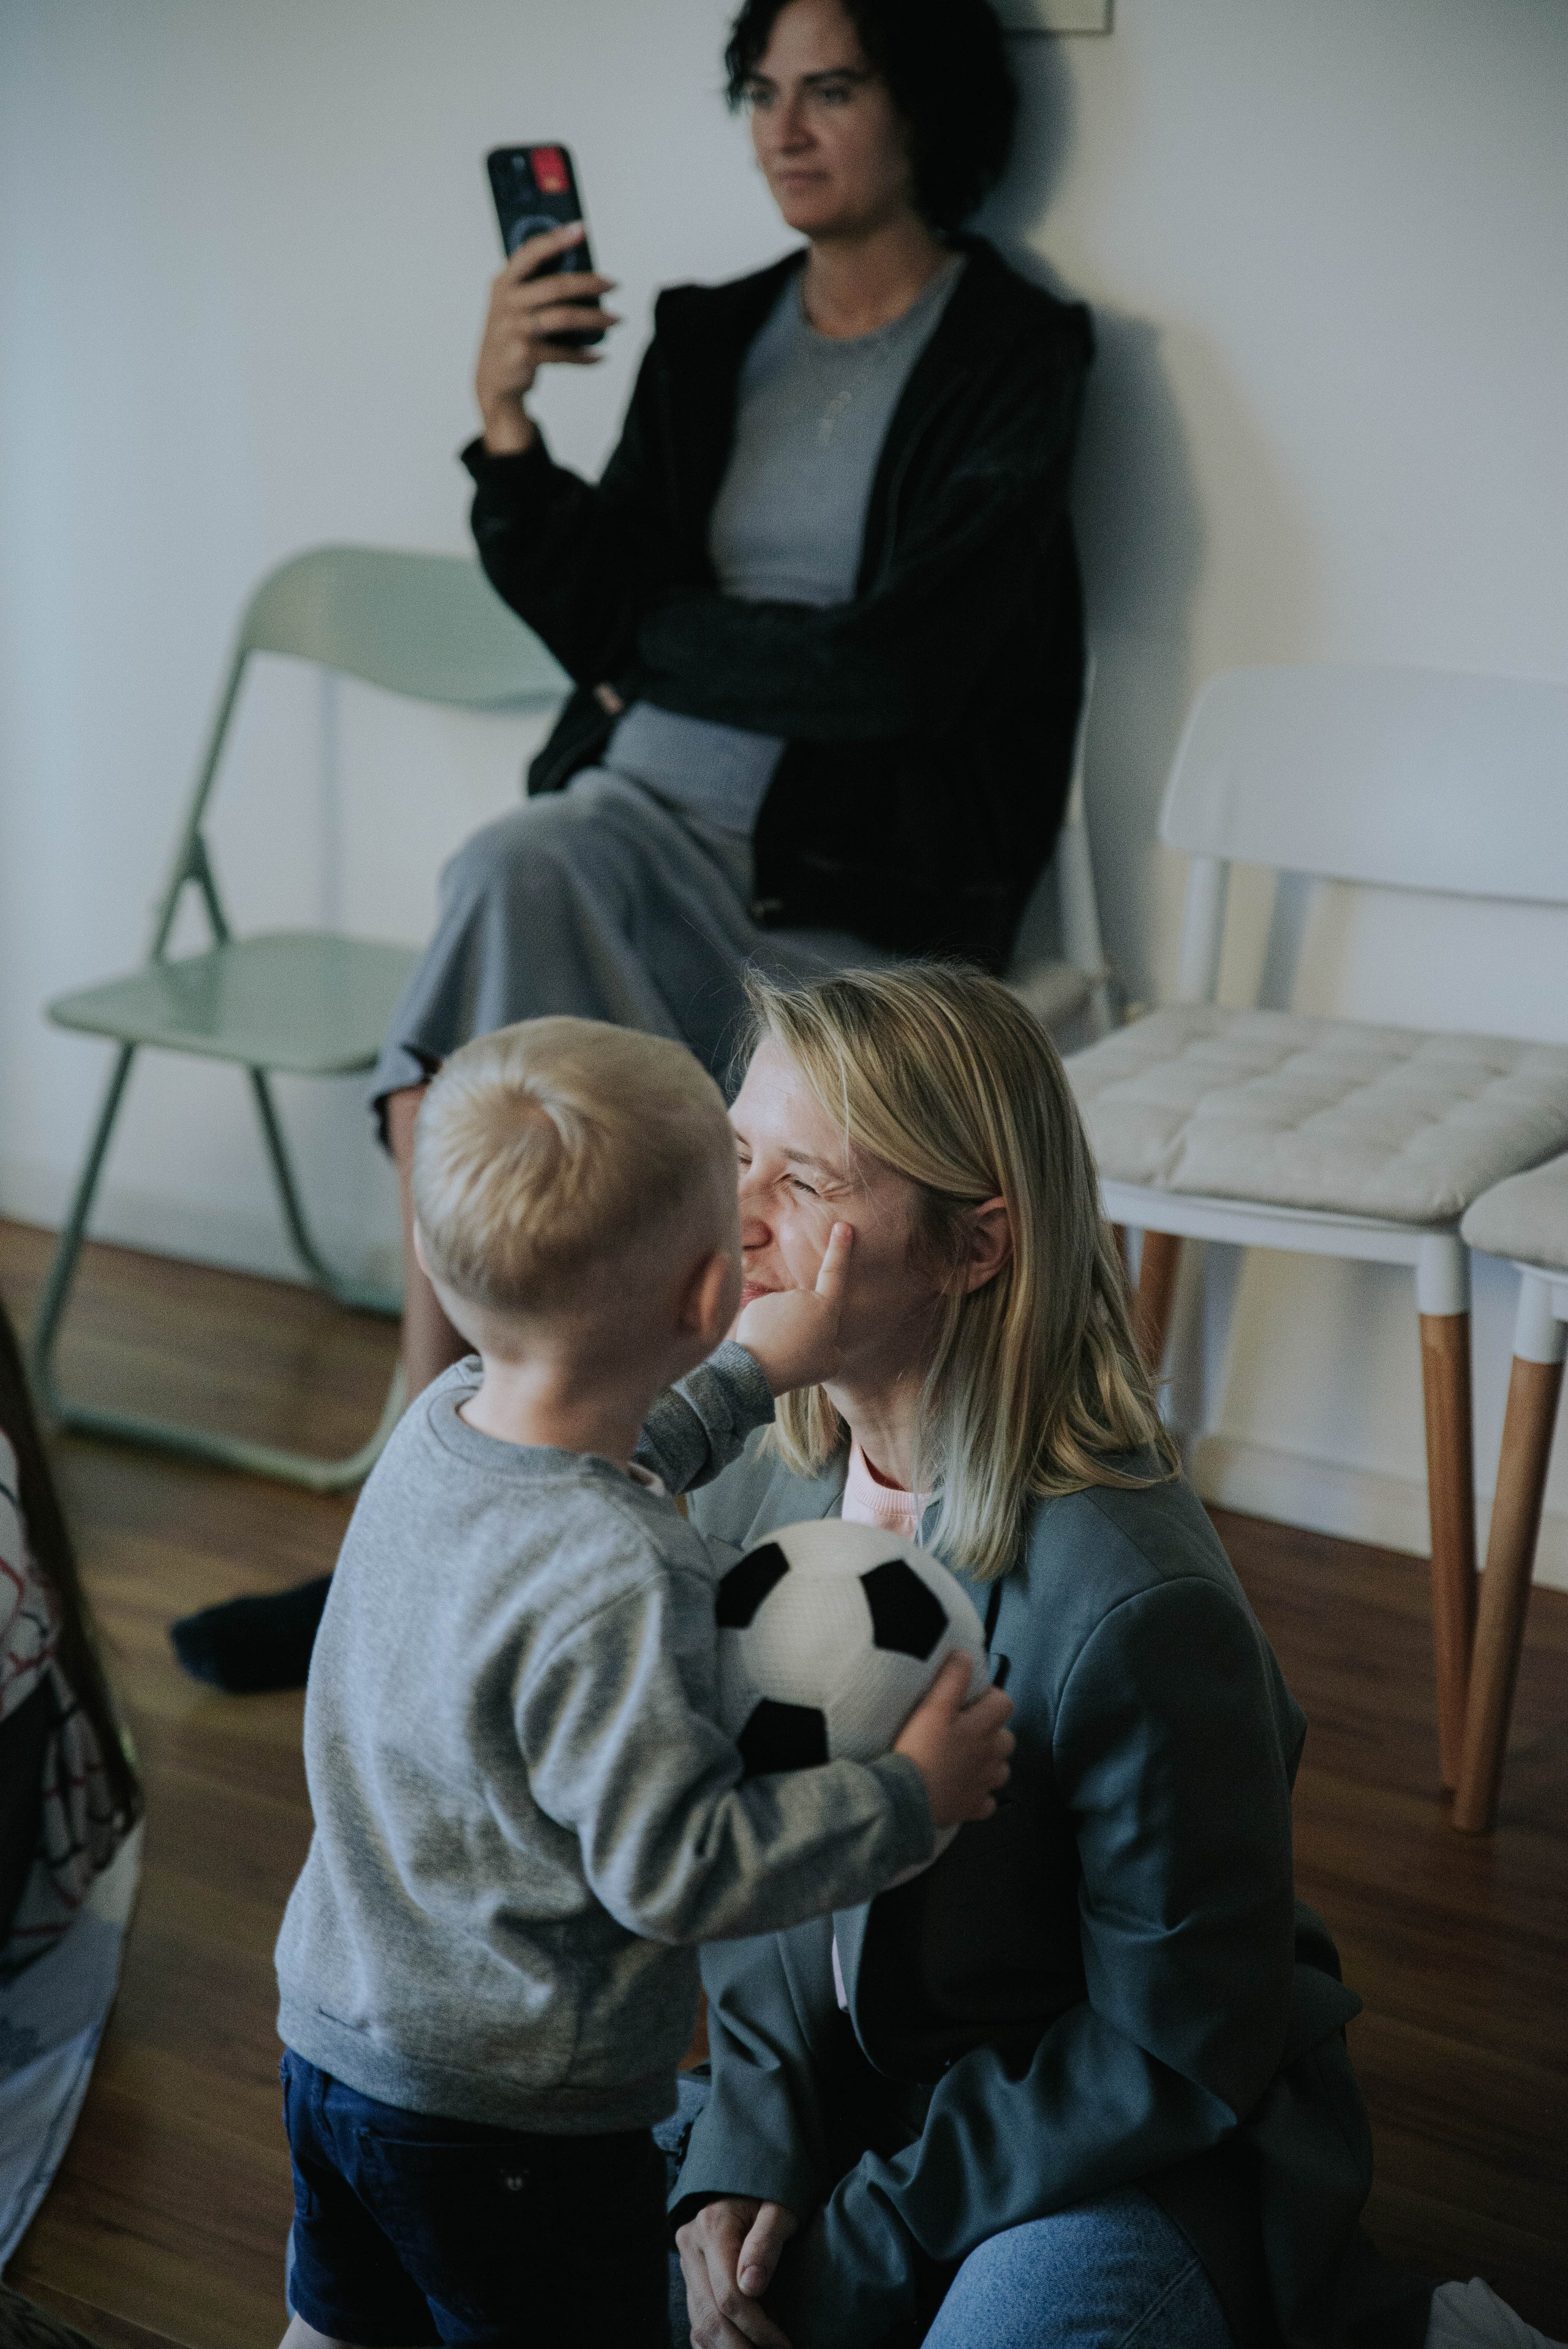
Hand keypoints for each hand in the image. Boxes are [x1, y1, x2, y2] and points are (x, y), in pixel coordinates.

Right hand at [474, 222, 619, 453]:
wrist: (493, 381)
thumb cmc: (511, 335)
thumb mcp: (513, 305)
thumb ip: (534, 286)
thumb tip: (580, 270)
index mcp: (503, 283)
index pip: (530, 253)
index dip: (556, 239)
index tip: (581, 230)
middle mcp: (507, 302)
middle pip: (557, 286)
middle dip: (591, 283)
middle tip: (614, 283)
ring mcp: (514, 329)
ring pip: (565, 317)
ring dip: (596, 318)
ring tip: (617, 319)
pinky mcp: (524, 355)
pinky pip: (564, 353)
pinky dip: (585, 356)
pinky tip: (600, 355)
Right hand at [677, 2197, 798, 2348]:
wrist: (747, 2180)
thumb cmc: (771, 2194)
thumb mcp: (779, 2208)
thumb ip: (766, 2242)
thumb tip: (752, 2287)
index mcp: (711, 2227)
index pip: (729, 2294)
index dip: (758, 2327)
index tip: (784, 2345)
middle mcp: (690, 2248)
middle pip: (710, 2316)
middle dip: (742, 2347)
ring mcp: (687, 2265)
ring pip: (700, 2325)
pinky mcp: (691, 2280)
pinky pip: (698, 2323)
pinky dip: (718, 2344)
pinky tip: (744, 2346)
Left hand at [733, 1222, 851, 1396]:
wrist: (762, 1369)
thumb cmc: (801, 1367)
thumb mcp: (831, 1362)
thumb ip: (831, 1346)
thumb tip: (824, 1341)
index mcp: (825, 1308)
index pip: (835, 1273)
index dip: (840, 1249)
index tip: (842, 1226)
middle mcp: (801, 1296)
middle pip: (805, 1307)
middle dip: (802, 1325)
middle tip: (797, 1352)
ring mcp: (778, 1299)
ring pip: (783, 1312)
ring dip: (782, 1329)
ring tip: (779, 1352)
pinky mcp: (756, 1304)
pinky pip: (765, 1316)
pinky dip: (765, 1330)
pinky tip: (764, 1346)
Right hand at [894, 1653, 1013, 1829]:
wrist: (907, 1798)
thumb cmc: (918, 1750)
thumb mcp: (932, 1707)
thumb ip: (952, 1679)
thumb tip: (965, 1656)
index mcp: (982, 1729)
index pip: (1005, 1704)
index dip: (992, 1697)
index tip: (972, 1699)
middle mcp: (990, 1756)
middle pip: (1006, 1739)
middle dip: (993, 1732)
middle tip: (966, 1729)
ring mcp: (984, 1784)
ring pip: (1001, 1770)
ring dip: (990, 1763)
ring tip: (966, 1758)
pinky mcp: (973, 1808)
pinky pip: (987, 1801)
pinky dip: (980, 1794)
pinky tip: (964, 1788)